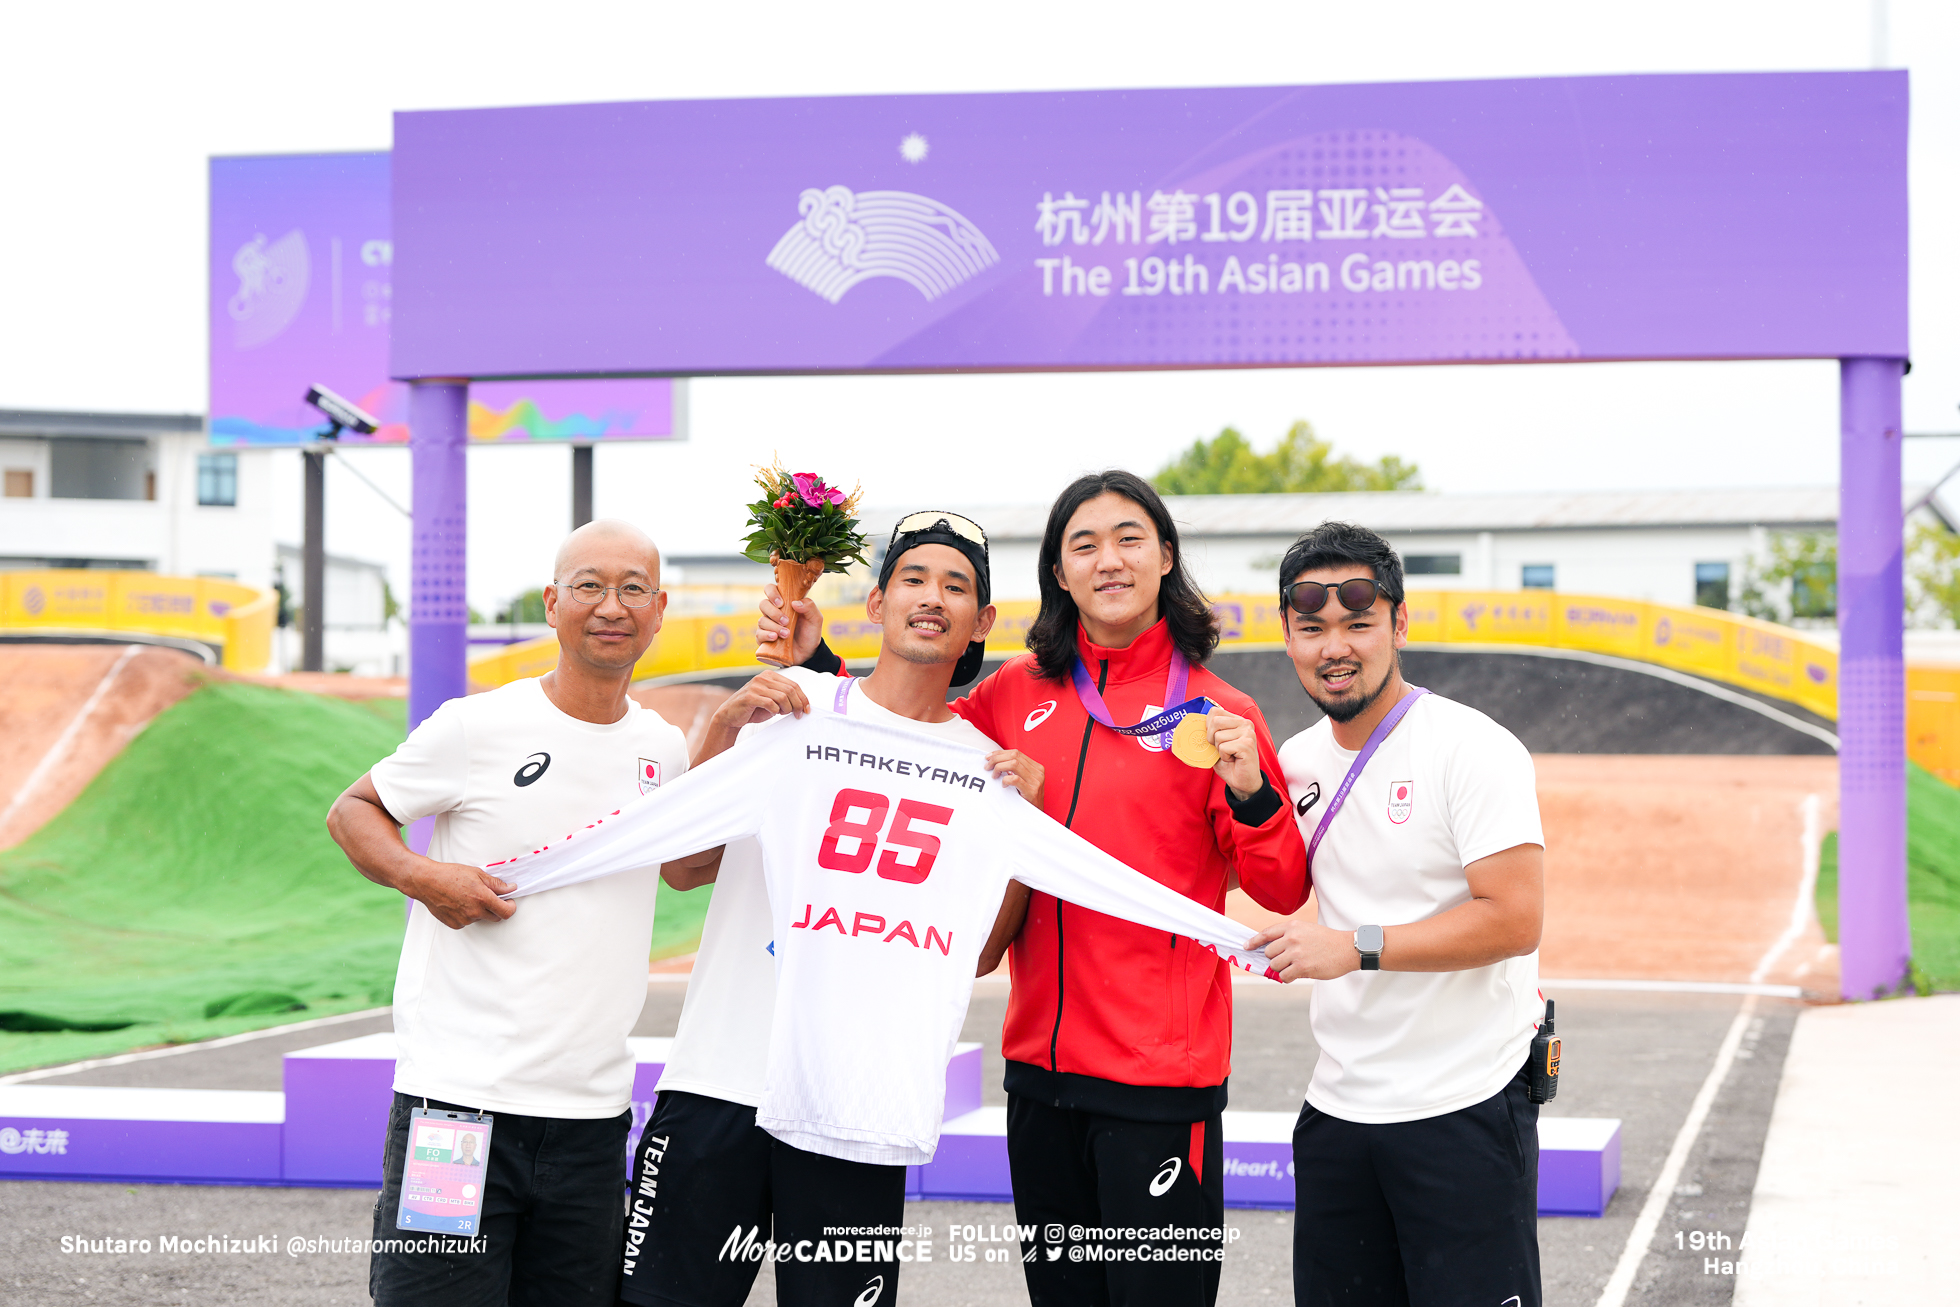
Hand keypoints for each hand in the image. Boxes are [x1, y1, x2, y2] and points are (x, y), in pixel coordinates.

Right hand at [402, 861, 517, 929]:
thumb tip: (510, 889)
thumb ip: (496, 884)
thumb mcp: (477, 874)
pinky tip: (459, 903)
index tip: (509, 902)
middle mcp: (474, 912)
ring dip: (480, 911)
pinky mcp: (455, 924)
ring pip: (480, 918)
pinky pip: (467, 922)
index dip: (511, 907)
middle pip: (495, 917)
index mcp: (483, 899)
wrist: (427, 882)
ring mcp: (464, 920)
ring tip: (468, 896)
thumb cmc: (450, 875)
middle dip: (496, 908)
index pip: (506, 912)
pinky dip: (467, 914)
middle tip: (489, 896)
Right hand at [712, 670, 811, 732]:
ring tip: (784, 714)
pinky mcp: (750, 696)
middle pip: (790, 690)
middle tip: (799, 715)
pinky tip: (774, 713)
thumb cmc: (753, 708)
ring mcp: (756, 686)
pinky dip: (776, 710)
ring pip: (782, 697)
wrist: (730, 715)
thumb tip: (803, 703)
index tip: (807, 709)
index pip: (793, 684)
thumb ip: (784, 697)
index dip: (803, 698)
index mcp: (770, 675)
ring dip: (787, 708)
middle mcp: (763, 677)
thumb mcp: (771, 700)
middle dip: (798, 704)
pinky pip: (770, 703)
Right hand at [757, 582, 825, 665]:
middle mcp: (773, 612)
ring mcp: (767, 625)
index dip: (772, 593)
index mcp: (784, 603)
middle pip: (763, 604)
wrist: (808, 653)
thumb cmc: (810, 633)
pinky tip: (775, 638)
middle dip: (774, 613)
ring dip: (774, 626)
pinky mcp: (764, 638)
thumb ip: (809, 607)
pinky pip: (759, 634)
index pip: (770, 589)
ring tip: (787, 634)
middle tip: (786, 621)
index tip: (781, 603)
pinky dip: (766, 635)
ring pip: (762, 620)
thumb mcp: (816, 619)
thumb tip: (795, 603)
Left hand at [987, 749, 1045, 809]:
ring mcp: (1036, 781)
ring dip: (999, 768)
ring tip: (993, 776)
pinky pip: (1015, 779)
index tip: (988, 757)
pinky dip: (1005, 780)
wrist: (1035, 816)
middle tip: (987, 767)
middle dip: (996, 759)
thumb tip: (996, 760)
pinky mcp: (1032, 791)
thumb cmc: (1026, 799)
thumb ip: (1016, 771)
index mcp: (1036, 767)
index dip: (1000, 753)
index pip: (1016, 752)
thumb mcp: (1024, 781)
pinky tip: (1003, 786)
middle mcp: (1038, 772)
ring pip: (1014, 764)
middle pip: (1014, 756)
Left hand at [1206, 710, 1264, 799]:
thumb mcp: (1216, 744)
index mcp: (1237, 720)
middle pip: (1215, 721)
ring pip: (1218, 736)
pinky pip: (1223, 748)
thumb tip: (1194, 725)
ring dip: (1219, 750)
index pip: (1215, 711)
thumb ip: (1209, 733)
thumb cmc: (1230, 763)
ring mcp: (1248, 733)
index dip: (1208, 726)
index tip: (1214, 739)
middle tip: (1222, 749)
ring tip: (1230, 755)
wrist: (1243, 781)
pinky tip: (1233, 760)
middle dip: (1212, 739)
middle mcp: (1245, 723)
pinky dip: (1224, 757)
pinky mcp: (1247, 744)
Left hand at [1247, 920, 1360, 981]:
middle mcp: (1291, 938)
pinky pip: (1284, 976)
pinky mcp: (1302, 967)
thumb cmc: (1327, 940)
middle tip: (1288, 961)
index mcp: (1292, 927)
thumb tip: (1270, 951)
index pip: (1266, 933)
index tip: (1246, 947)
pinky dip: (1288, 978)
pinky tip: (1298, 974)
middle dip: (1275, 959)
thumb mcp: (1306, 930)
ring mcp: (1296, 953)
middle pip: (1268, 953)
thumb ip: (1288, 937)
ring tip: (1296, 967)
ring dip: (1282, 969)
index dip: (1254, 941)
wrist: (1347, 949)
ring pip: (1274, 966)